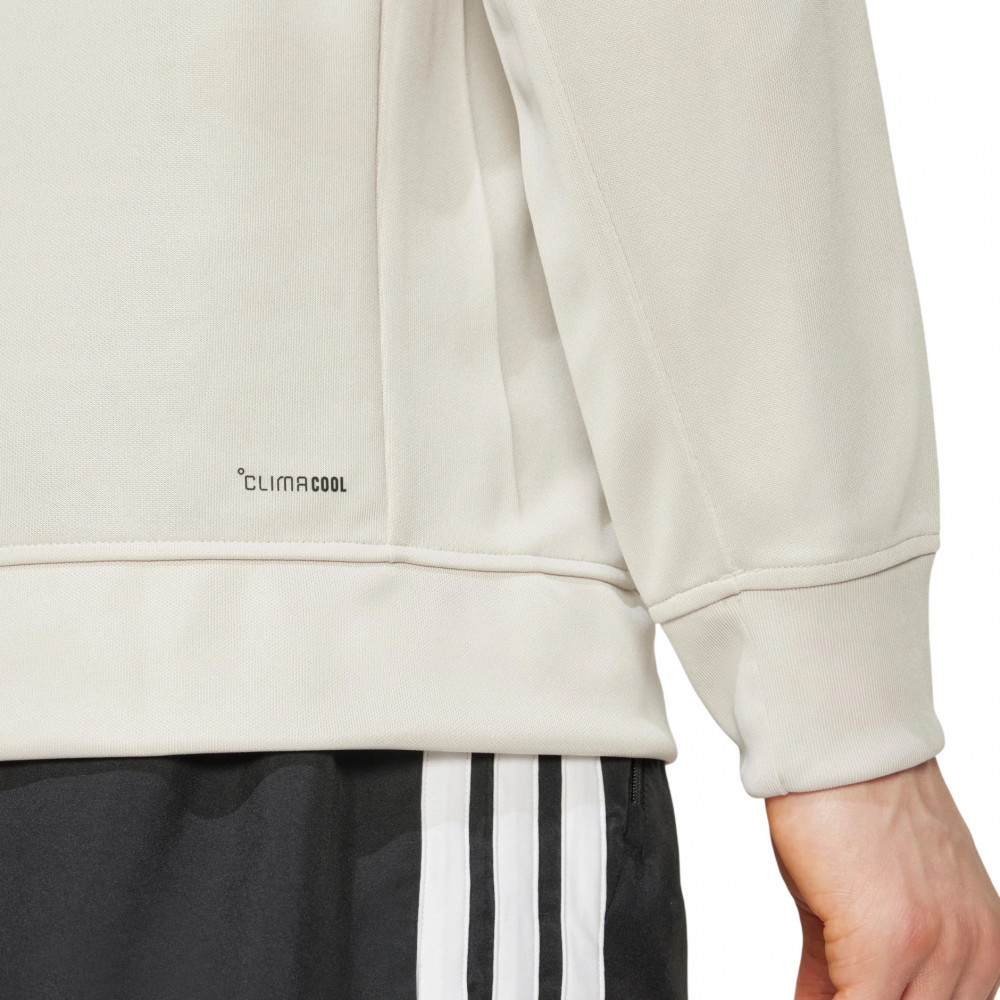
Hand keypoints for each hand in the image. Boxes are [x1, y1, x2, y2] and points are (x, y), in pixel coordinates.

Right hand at [765, 757, 999, 998]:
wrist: (833, 747)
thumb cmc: (845, 803)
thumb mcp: (862, 895)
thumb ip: (848, 963)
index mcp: (984, 942)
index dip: (884, 997)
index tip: (843, 991)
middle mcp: (975, 951)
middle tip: (825, 990)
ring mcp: (936, 949)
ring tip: (812, 987)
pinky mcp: (887, 942)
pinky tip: (802, 996)